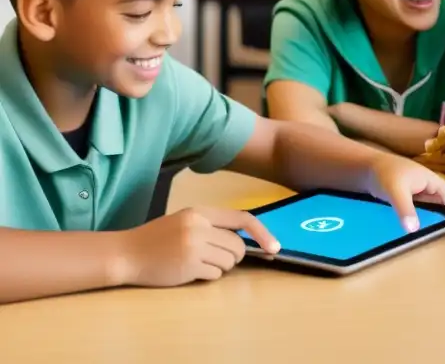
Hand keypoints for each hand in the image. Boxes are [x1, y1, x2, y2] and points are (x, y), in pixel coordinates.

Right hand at [117, 207, 279, 286]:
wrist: (126, 253)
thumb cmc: (158, 238)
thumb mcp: (186, 221)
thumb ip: (213, 226)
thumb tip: (246, 240)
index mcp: (201, 212)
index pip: (242, 219)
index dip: (262, 233)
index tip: (274, 247)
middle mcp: (199, 227)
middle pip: (237, 246)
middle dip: (233, 256)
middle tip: (216, 257)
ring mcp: (194, 247)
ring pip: (228, 263)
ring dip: (220, 267)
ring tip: (199, 262)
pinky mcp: (188, 266)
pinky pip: (214, 275)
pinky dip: (208, 276)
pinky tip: (190, 271)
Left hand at [363, 153, 444, 231]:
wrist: (365, 168)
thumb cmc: (385, 173)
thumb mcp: (395, 191)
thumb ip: (405, 209)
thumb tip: (414, 230)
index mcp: (431, 180)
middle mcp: (427, 187)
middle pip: (441, 204)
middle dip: (441, 218)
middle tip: (440, 236)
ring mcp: (417, 194)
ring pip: (429, 209)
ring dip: (429, 220)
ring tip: (428, 237)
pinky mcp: (408, 200)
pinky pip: (417, 212)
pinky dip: (417, 220)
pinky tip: (413, 231)